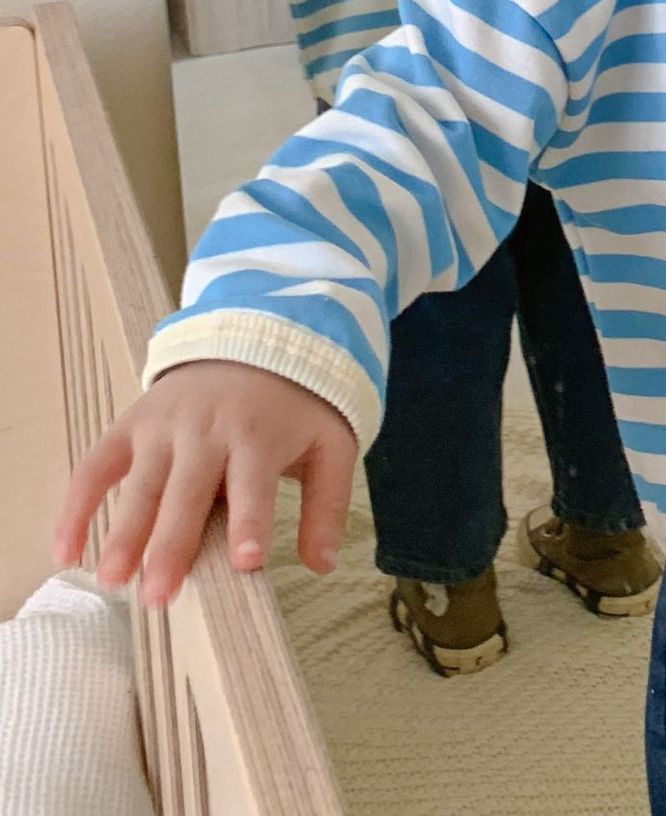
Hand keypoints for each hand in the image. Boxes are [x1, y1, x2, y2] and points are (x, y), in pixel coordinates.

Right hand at [51, 360, 356, 607]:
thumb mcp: (329, 443)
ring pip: (140, 485)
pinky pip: (95, 466)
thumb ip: (327, 504)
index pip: (255, 484)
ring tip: (112, 581)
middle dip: (172, 544)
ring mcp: (163, 426)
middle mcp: (208, 430)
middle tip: (158, 596)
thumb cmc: (295, 407)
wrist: (255, 339)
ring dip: (123, 534)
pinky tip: (65, 553)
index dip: (251, 523)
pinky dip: (76, 507)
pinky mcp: (131, 425)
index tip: (245, 563)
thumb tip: (323, 564)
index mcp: (259, 435)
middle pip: (187, 492)